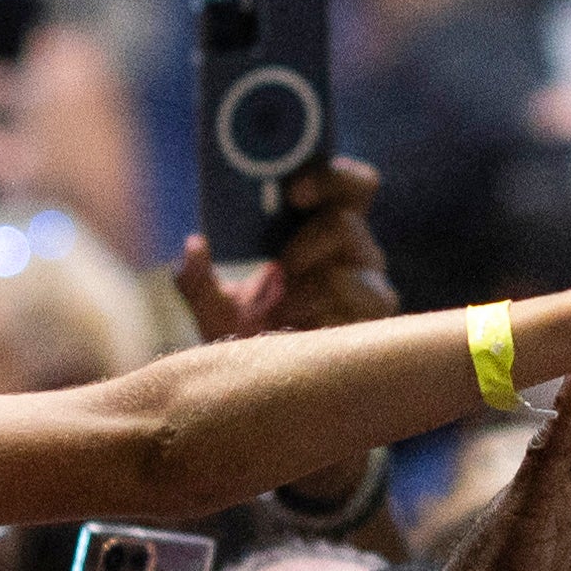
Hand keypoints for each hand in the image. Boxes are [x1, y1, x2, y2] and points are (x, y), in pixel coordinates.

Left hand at [175, 158, 399, 341]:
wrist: (268, 393)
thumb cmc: (247, 337)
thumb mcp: (212, 306)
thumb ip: (196, 277)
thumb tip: (194, 246)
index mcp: (325, 229)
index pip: (352, 186)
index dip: (331, 177)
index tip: (293, 192)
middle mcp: (355, 254)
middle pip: (346, 223)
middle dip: (305, 243)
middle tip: (278, 268)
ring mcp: (371, 288)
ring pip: (349, 272)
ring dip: (307, 287)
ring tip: (282, 311)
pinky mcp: (376, 322)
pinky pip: (354, 308)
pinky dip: (318, 316)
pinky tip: (299, 332)